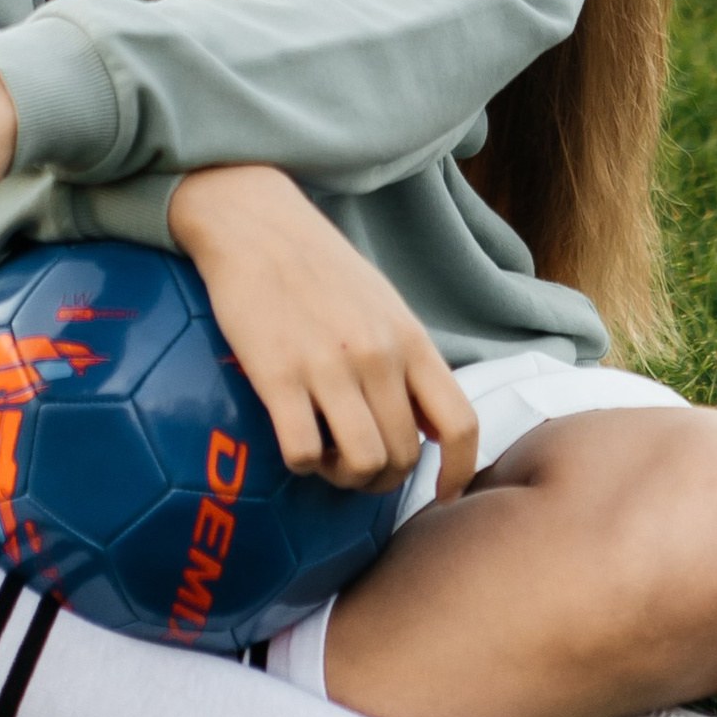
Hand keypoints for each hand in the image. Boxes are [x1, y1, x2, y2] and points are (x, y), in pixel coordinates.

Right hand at [167, 165, 478, 499]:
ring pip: (361, 463)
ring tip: (327, 457)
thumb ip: (408, 361)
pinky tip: (294, 441)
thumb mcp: (383, 306)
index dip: (458, 471)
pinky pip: (304, 453)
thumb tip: (431, 426)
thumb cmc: (320, 267)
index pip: (460, 423)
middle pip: (403, 455)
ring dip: (344, 476)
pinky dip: (302, 463)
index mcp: (410, 339)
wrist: (256, 223)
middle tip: (357, 465)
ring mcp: (329, 367)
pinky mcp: (279, 375)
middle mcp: (378, 356)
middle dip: (383, 477)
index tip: (443, 493)